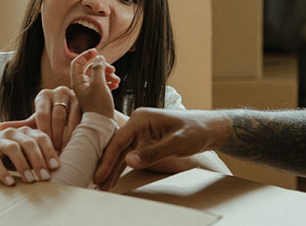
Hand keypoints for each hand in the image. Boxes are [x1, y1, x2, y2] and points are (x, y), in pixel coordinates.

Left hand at [0, 86, 80, 150]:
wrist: (72, 113)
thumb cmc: (51, 120)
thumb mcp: (36, 122)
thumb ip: (21, 125)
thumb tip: (0, 127)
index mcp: (43, 96)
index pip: (42, 114)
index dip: (43, 132)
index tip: (43, 148)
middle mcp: (58, 92)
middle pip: (56, 116)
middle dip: (55, 136)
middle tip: (54, 152)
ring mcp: (73, 95)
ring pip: (69, 117)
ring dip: (66, 135)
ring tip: (63, 150)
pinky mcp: (84, 101)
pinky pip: (80, 118)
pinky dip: (76, 132)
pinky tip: (73, 143)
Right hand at [0, 126, 58, 185]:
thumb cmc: (5, 152)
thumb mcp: (22, 151)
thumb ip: (37, 155)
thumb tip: (57, 169)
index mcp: (24, 132)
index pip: (41, 137)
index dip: (49, 151)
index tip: (56, 167)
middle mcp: (12, 133)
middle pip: (29, 143)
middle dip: (39, 161)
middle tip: (45, 177)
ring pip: (14, 149)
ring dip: (24, 166)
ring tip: (30, 181)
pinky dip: (3, 172)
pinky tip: (10, 182)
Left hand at [70, 49, 115, 117]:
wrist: (103, 126)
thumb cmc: (99, 106)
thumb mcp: (99, 84)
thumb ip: (98, 68)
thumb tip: (98, 58)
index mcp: (77, 82)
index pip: (77, 62)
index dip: (86, 55)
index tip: (96, 52)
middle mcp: (82, 86)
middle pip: (90, 68)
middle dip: (102, 66)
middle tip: (112, 70)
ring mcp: (89, 92)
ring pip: (98, 76)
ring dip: (108, 74)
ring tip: (116, 79)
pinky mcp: (97, 97)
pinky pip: (102, 84)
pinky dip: (109, 82)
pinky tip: (116, 85)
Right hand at [92, 107, 230, 189]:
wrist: (210, 128)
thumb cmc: (195, 131)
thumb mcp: (175, 143)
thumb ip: (152, 153)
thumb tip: (128, 161)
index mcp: (141, 118)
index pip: (118, 141)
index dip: (107, 160)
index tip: (99, 176)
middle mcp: (138, 123)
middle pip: (116, 148)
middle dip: (105, 167)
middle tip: (95, 185)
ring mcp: (140, 132)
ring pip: (121, 153)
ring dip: (112, 170)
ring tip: (101, 187)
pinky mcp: (145, 140)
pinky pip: (130, 155)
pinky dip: (122, 168)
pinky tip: (113, 179)